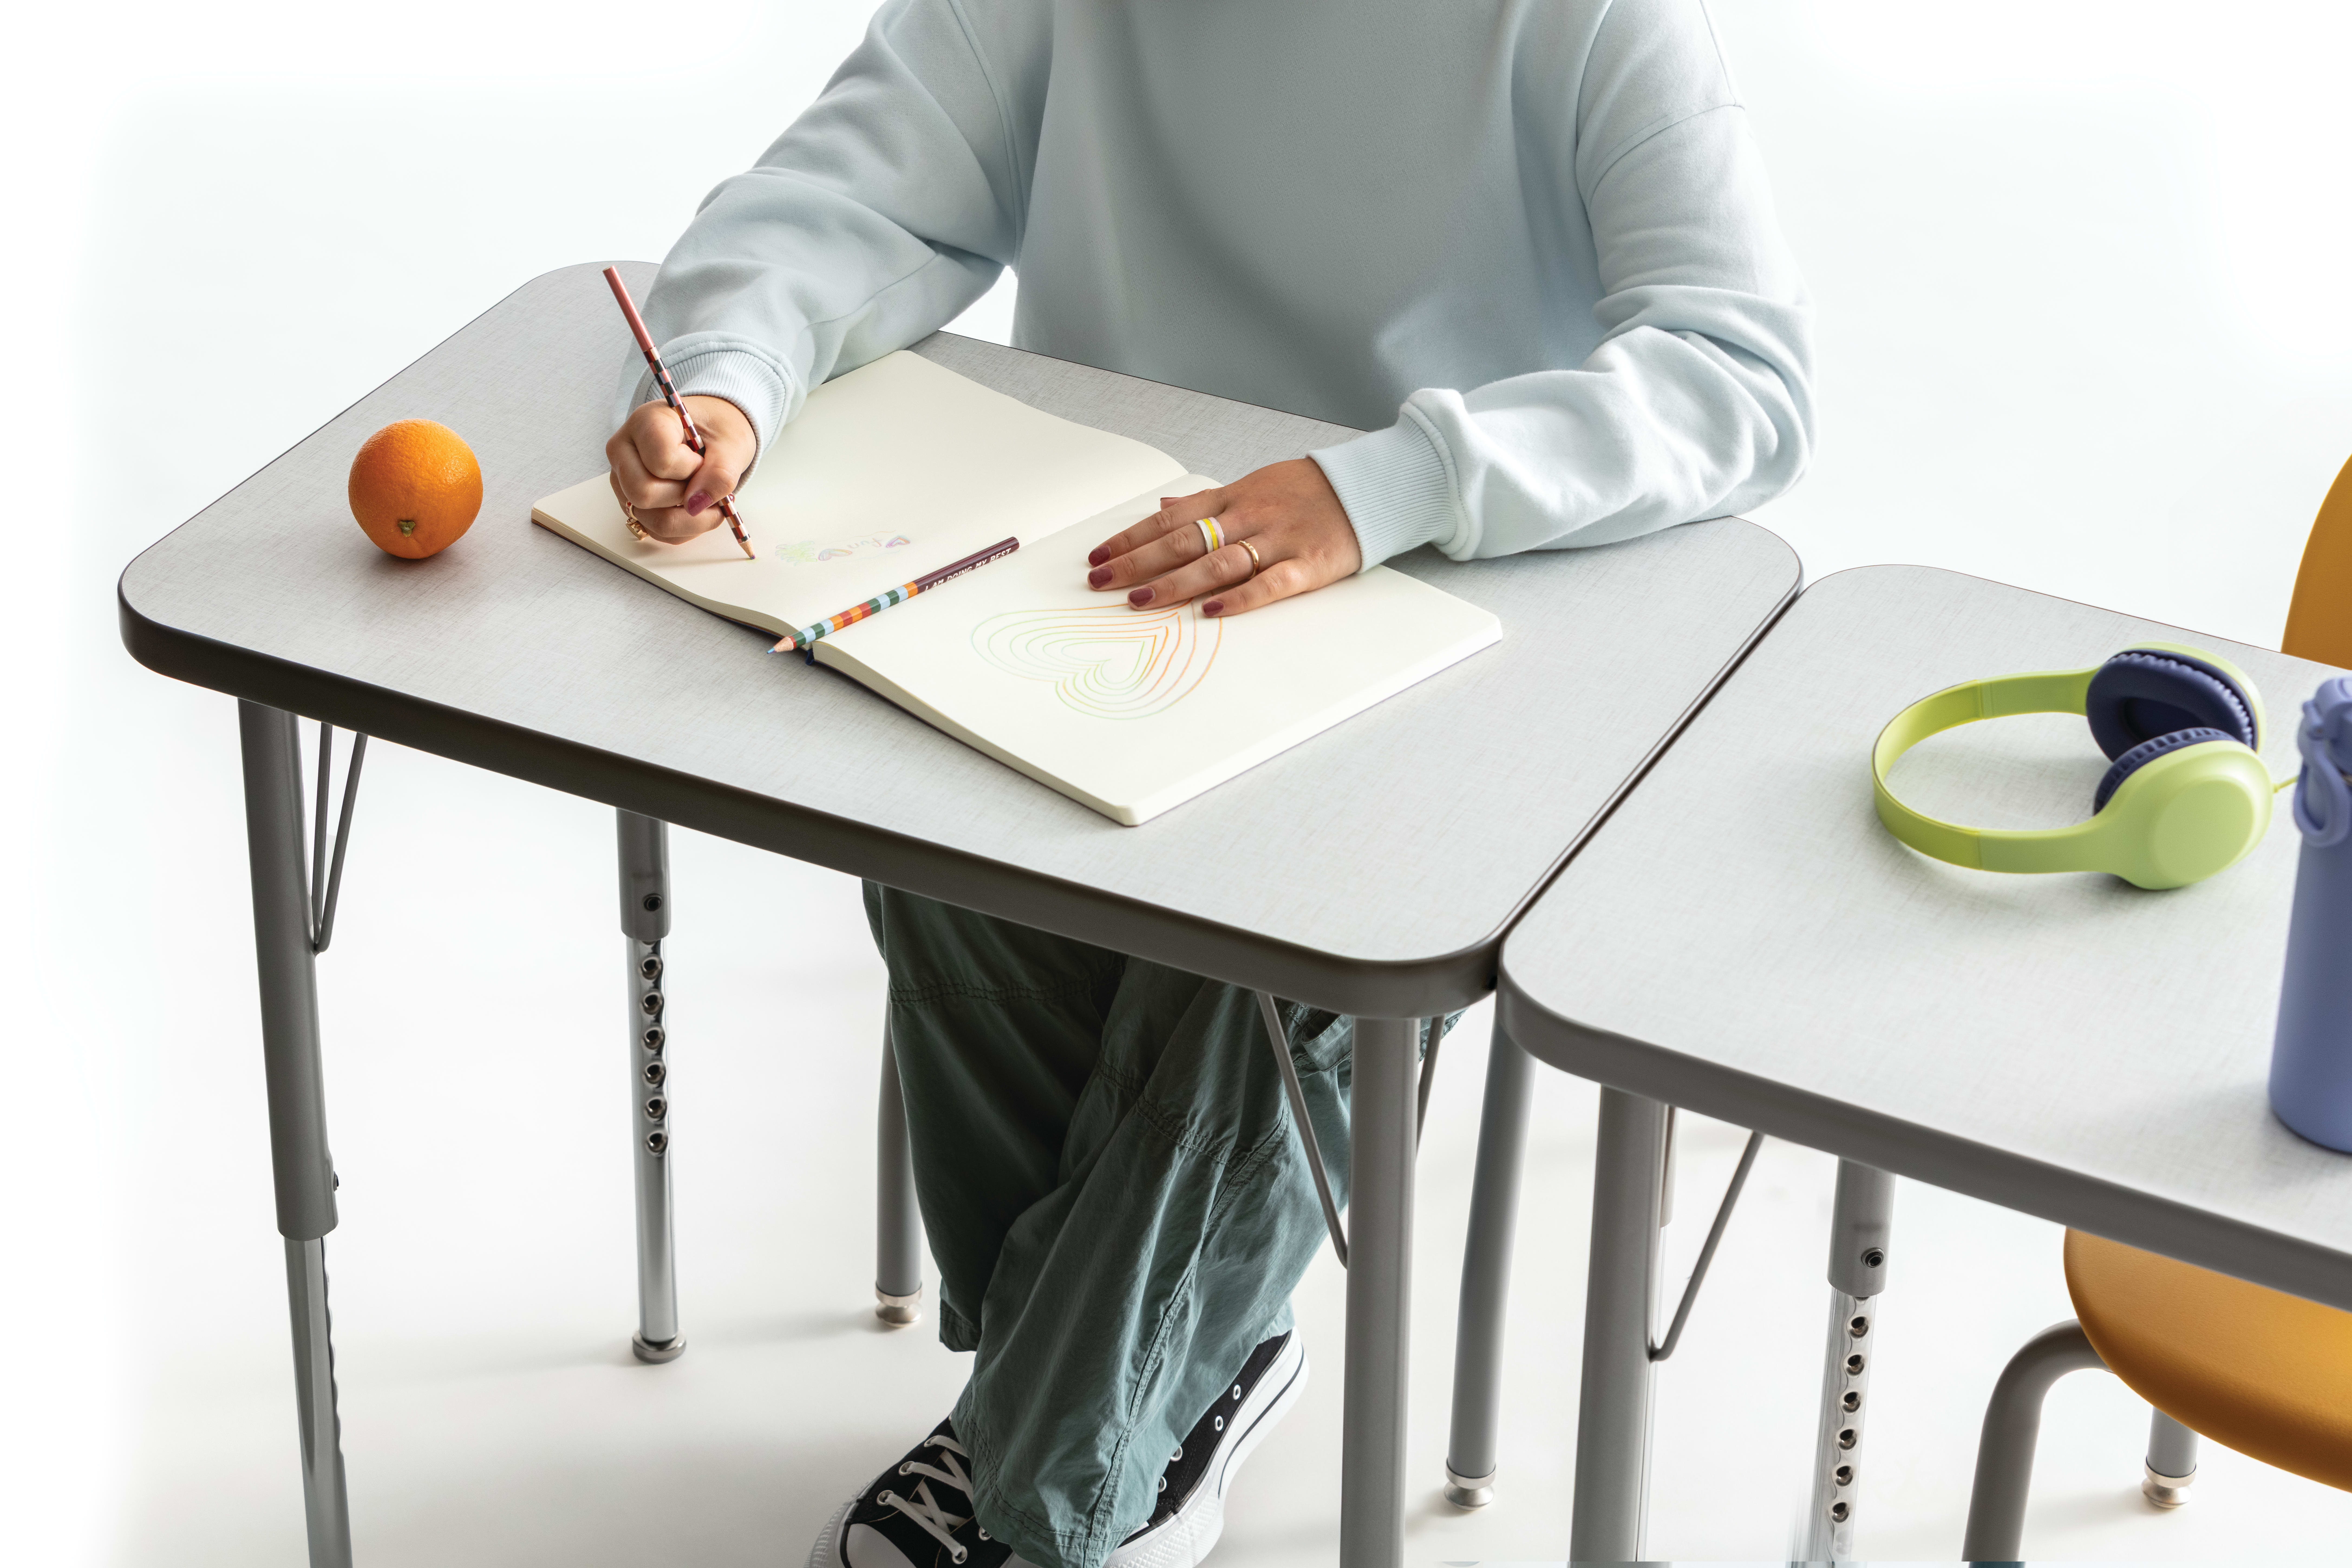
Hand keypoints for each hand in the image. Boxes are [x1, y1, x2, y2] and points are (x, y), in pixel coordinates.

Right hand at [605, 395, 755, 542]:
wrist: (711, 432)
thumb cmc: (717, 429)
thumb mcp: (731, 442)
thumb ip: (720, 472)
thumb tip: (696, 504)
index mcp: (645, 422)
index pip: (661, 461)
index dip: (691, 469)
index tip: (702, 458)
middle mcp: (624, 452)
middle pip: (644, 494)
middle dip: (686, 497)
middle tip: (704, 481)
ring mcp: (623, 482)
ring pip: (651, 520)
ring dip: (691, 519)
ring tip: (709, 499)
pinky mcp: (633, 505)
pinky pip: (658, 532)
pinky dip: (686, 528)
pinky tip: (698, 508)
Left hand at [1084, 459, 1362, 616]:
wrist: (1368, 486)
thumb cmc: (1305, 490)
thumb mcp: (1253, 484)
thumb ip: (1208, 501)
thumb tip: (1163, 507)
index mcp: (1233, 497)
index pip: (1170, 518)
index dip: (1131, 538)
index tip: (1098, 557)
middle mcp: (1249, 517)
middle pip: (1183, 541)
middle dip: (1137, 562)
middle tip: (1101, 582)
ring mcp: (1279, 540)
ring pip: (1218, 562)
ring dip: (1175, 583)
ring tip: (1139, 600)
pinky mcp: (1309, 565)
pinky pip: (1270, 583)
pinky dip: (1240, 598)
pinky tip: (1211, 612)